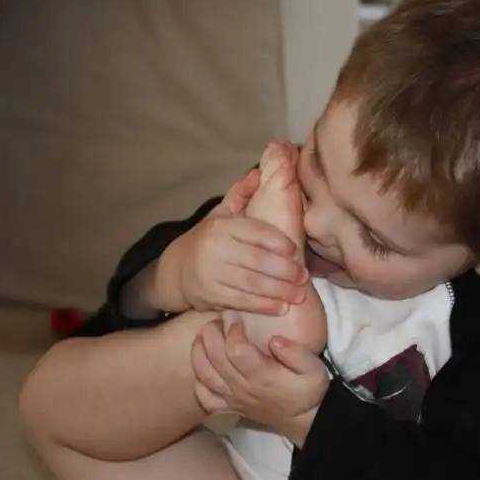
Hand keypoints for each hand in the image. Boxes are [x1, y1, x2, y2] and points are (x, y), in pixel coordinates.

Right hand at [159, 169, 307, 314]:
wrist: (176, 269)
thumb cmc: (209, 240)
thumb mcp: (221, 213)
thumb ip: (240, 194)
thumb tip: (258, 172)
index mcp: (223, 226)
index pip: (256, 232)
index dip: (279, 242)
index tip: (296, 251)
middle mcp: (215, 248)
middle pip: (257, 260)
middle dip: (285, 270)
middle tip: (303, 277)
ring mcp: (211, 273)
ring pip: (251, 283)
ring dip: (278, 290)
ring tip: (298, 294)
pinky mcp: (210, 295)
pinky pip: (241, 301)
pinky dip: (263, 306)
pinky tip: (281, 307)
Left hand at [192, 319, 328, 443]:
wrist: (305, 420)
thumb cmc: (308, 391)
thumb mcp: (315, 371)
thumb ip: (298, 355)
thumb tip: (275, 340)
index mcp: (262, 376)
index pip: (236, 350)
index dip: (232, 330)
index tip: (237, 317)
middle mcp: (242, 387)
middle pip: (214, 358)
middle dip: (212, 333)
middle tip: (218, 319)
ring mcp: (232, 399)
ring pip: (204, 375)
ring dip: (199, 351)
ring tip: (204, 334)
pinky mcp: (229, 407)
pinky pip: (204, 396)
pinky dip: (198, 380)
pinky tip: (203, 365)